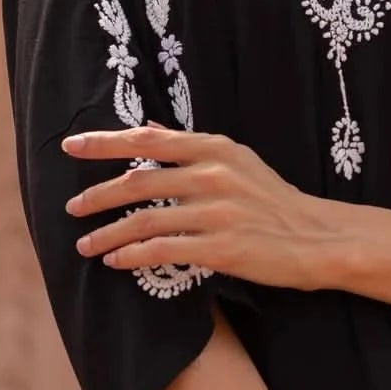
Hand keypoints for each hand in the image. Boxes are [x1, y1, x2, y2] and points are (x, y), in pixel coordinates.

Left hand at [60, 122, 337, 288]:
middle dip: (97, 195)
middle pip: (138, 181)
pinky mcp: (221, 248)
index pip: (149, 139)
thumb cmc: (275, 201)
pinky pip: (163, 251)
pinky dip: (133, 257)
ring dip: (107, 233)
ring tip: (85, 244)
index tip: (71, 145)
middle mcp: (214, 175)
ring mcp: (218, 212)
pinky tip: (116, 262)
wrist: (318, 238)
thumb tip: (152, 128)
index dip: (105, 142)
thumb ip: (193, 148)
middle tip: (71, 207)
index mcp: (216, 149)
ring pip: (144, 221)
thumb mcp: (239, 161)